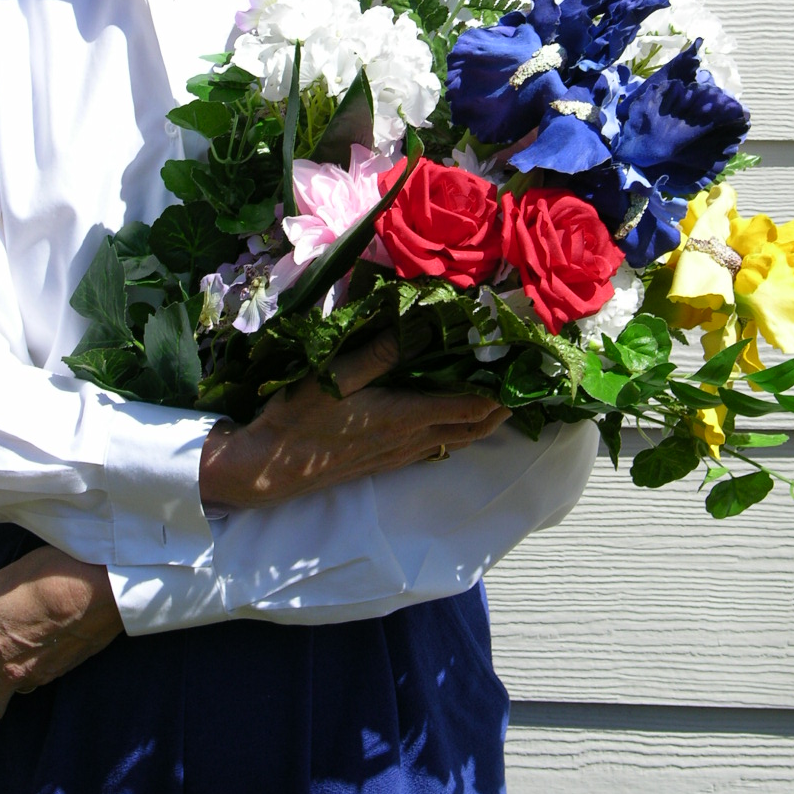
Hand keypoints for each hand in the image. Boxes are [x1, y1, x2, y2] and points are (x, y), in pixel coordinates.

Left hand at [0, 545, 122, 740]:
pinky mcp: (58, 674)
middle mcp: (4, 670)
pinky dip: (29, 669)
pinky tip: (39, 641)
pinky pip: (34, 681)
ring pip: (9, 696)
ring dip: (3, 684)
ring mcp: (34, 677)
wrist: (101, 585)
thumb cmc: (48, 573)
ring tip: (16, 646)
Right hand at [199, 329, 510, 510]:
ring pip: (456, 441)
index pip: (470, 406)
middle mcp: (411, 440)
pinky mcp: (384, 462)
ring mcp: (398, 455)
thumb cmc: (299, 419)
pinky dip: (455, 431)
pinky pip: (435, 448)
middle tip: (524, 383)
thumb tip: (422, 323)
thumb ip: (379, 353)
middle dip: (503, 408)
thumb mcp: (334, 376)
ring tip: (500, 399)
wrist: (268, 470)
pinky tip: (449, 419)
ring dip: (482, 422)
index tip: (524, 369)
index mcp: (405, 416)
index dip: (501, 391)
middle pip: (473, 428)